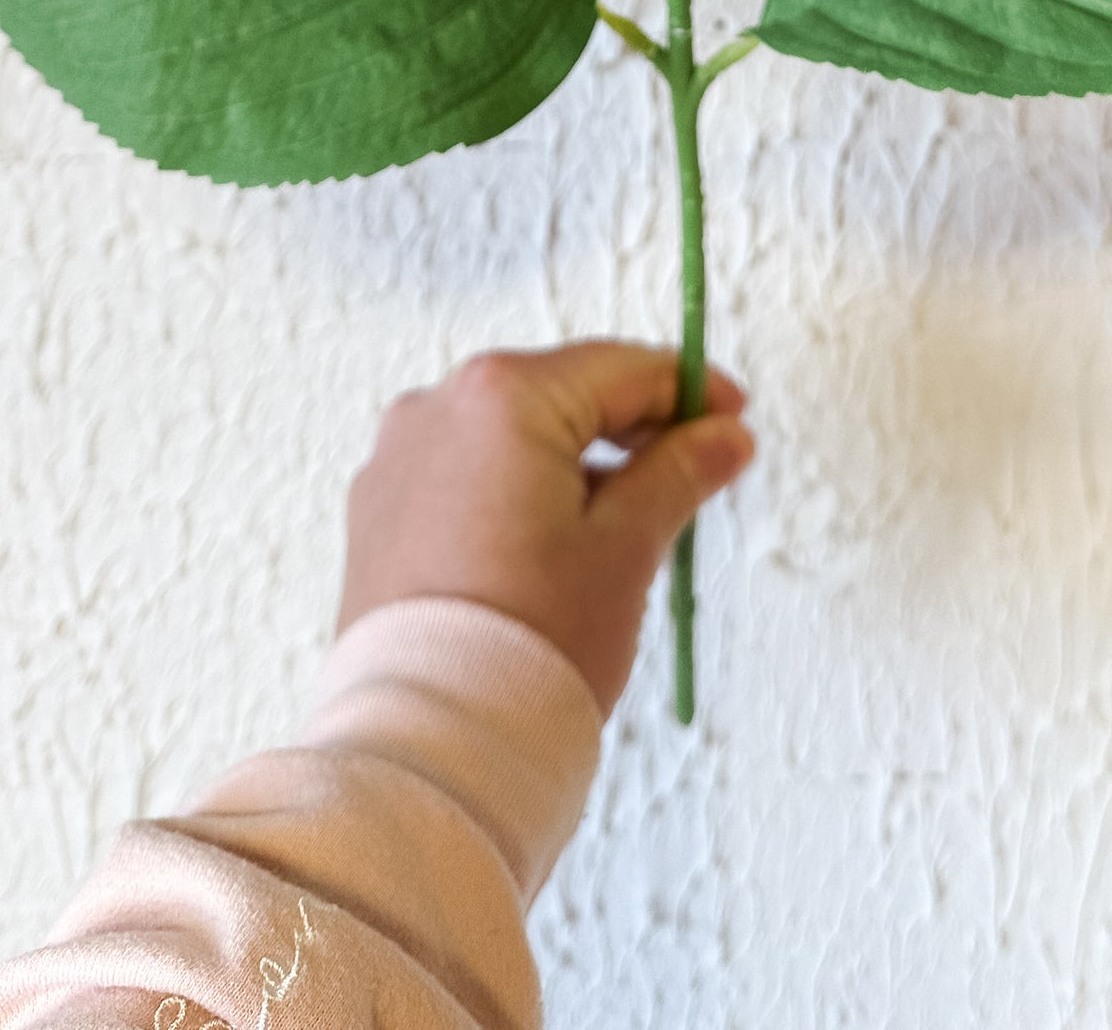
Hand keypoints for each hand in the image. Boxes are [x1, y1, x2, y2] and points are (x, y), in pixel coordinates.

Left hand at [337, 340, 755, 712]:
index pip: (618, 369)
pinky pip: (466, 477)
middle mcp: (436, 407)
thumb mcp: (628, 546)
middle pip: (561, 394)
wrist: (433, 744)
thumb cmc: (533, 640)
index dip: (687, 391)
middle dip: (631, 430)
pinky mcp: (378, 513)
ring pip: (513, 437)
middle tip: (694, 470)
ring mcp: (397, 460)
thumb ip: (680, 471)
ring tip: (625, 526)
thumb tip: (724, 435)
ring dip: (575, 464)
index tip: (733, 419)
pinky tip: (555, 548)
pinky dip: (518, 493)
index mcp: (501, 396)